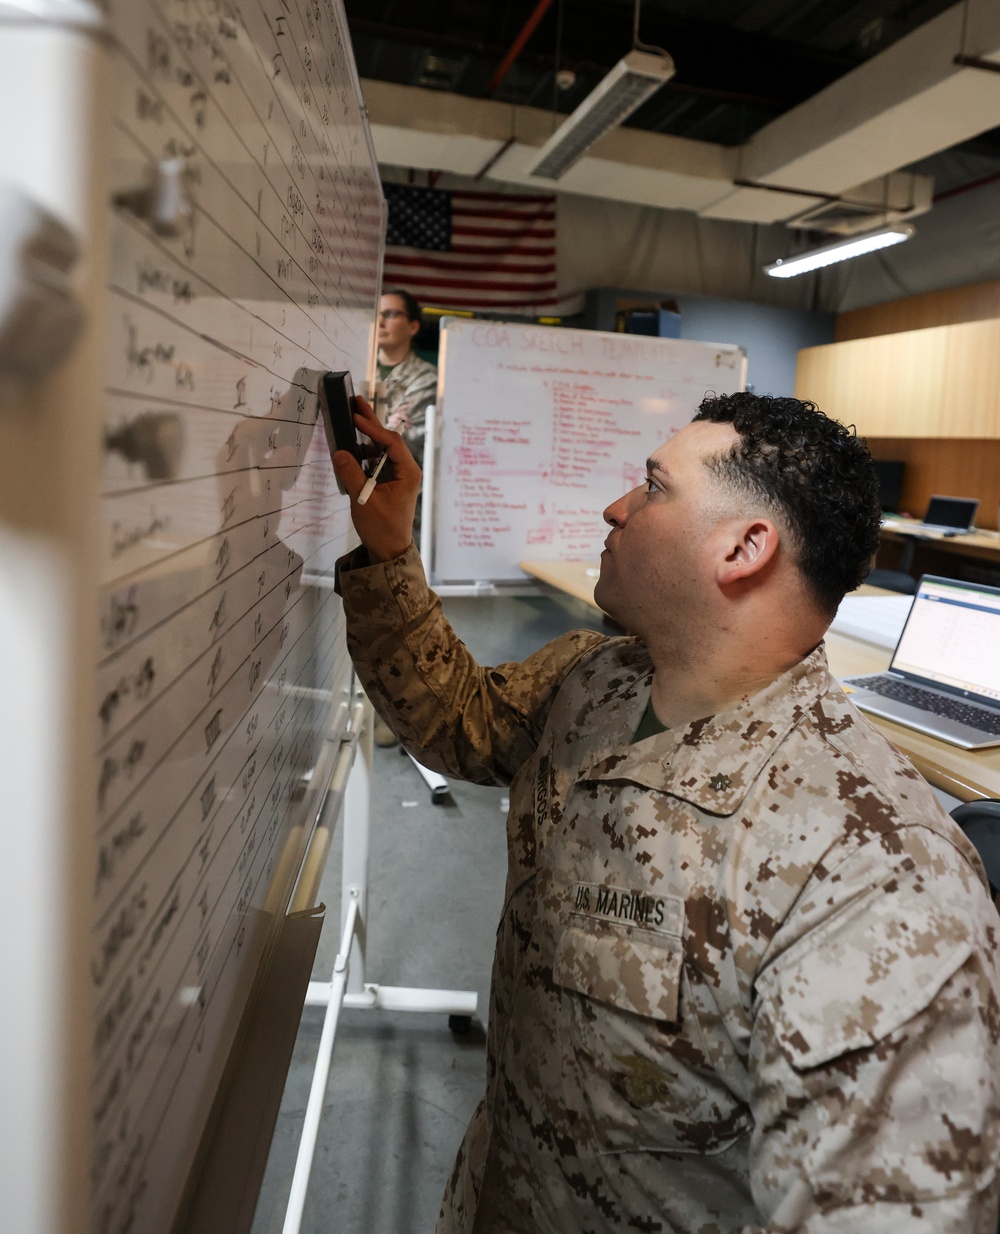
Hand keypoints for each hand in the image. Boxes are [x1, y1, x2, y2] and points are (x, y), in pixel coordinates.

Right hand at [332, 394, 420, 561]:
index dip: (373, 428)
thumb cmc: (382, 528)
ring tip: (349, 419)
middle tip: (355, 401)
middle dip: (371, 422)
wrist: (389, 550)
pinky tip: (349, 449)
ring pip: (380, 448)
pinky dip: (362, 453)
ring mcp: (397, 474)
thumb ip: (351, 475)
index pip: (391, 442)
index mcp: (408, 472)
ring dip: (365, 436)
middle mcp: (405, 469)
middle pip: (387, 439)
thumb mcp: (364, 501)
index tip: (355, 417)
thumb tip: (339, 451)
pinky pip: (375, 460)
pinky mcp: (388, 480)